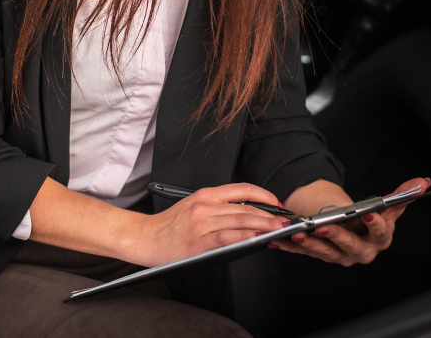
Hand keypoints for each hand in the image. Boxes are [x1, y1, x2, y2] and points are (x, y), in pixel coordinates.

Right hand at [131, 183, 291, 266]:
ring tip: (278, 230)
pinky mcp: (200, 241)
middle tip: (285, 220)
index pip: (242, 189)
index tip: (277, 203)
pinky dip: (246, 237)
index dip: (264, 196)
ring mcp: (203, 223)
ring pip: (241, 221)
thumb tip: (247, 215)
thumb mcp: (193, 206)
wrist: (145, 237)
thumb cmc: (169, 225)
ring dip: (263, 226)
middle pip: (246, 206)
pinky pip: (228, 237)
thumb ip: (218, 207)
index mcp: (206, 194)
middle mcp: (206, 205)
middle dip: (270, 214)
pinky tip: (257, 239)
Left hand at [271, 177, 430, 266]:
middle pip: (350, 246)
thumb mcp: (386, 206)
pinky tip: (279, 239)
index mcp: (379, 239)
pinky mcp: (320, 255)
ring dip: (309, 243)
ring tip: (297, 231)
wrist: (354, 230)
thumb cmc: (370, 218)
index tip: (368, 215)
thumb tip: (422, 182)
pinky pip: (304, 252)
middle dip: (336, 237)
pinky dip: (290, 246)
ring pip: (324, 252)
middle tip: (323, 227)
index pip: (380, 233)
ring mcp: (339, 256)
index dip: (375, 225)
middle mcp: (361, 252)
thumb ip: (403, 195)